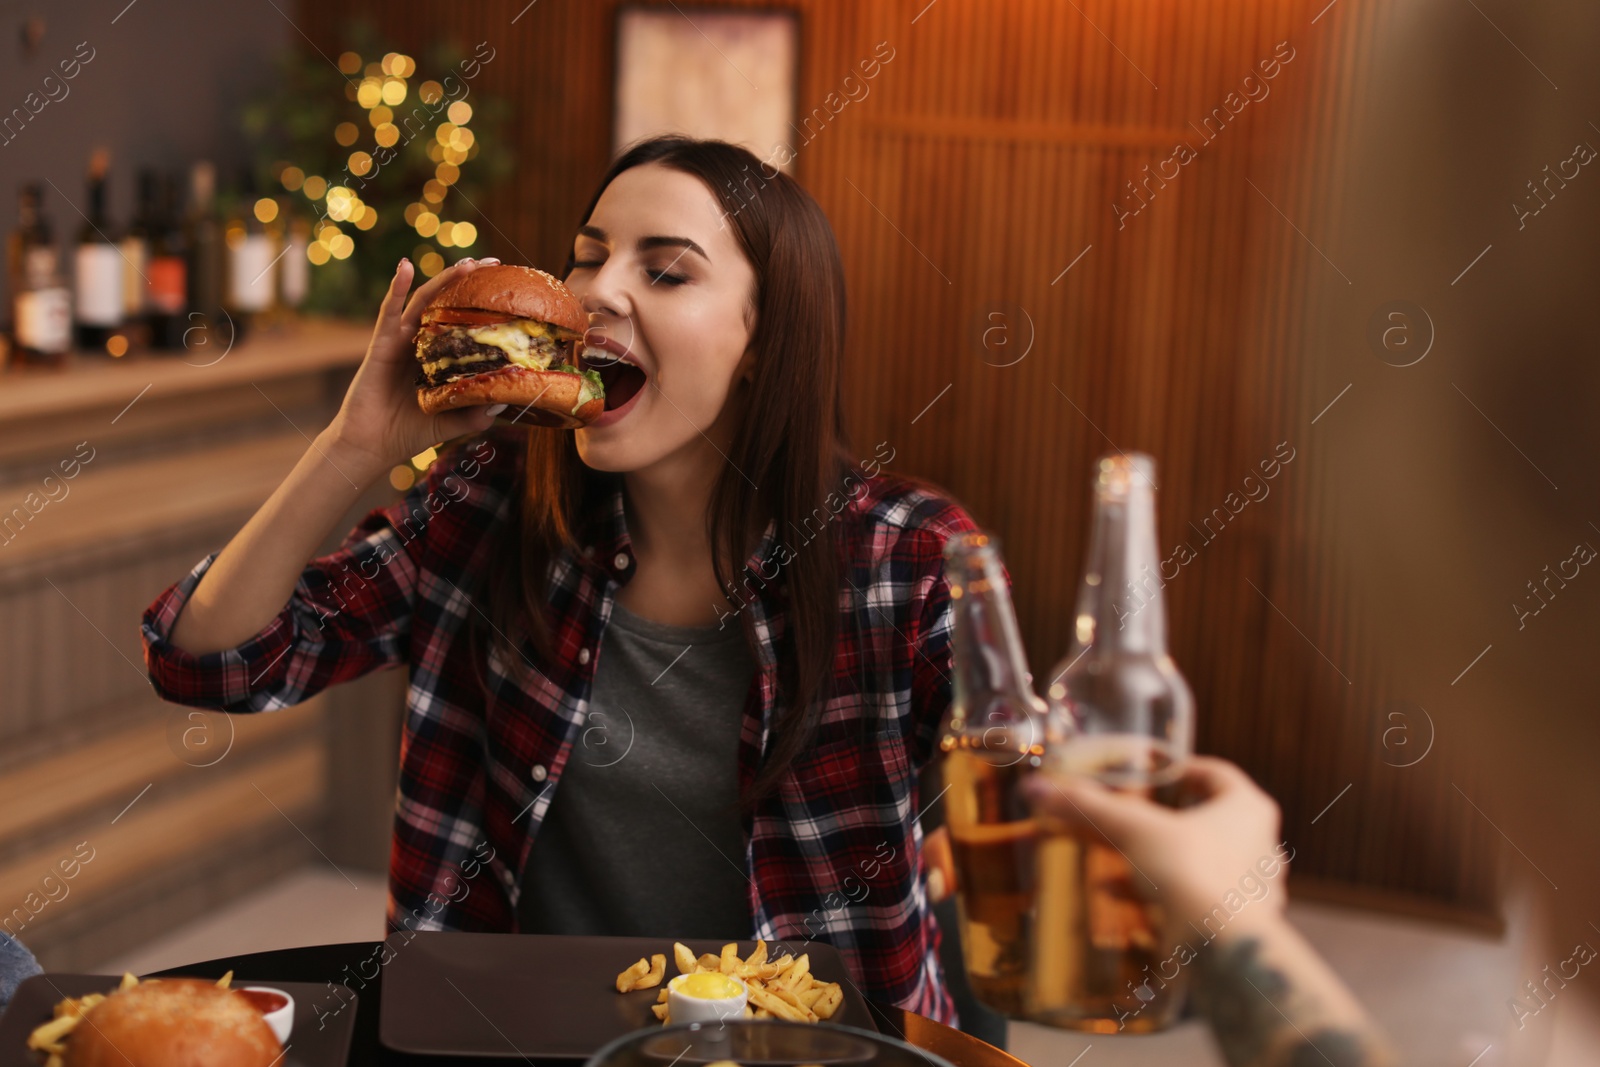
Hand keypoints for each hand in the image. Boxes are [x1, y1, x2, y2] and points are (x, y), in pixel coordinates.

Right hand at [324, 256, 505, 479]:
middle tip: (493, 263)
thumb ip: (475, 413)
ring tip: (467, 263)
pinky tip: (405, 267)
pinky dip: (397, 288)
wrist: (372, 446)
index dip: (480, 306)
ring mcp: (401, 341)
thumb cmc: (409, 433)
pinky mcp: (382, 344)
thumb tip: (504, 400)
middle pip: (446, 305)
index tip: (505, 289)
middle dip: (468, 283)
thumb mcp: (451, 422)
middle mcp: (421, 344)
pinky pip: (390, 312)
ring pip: (424, 301)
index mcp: (438, 359)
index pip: (462, 324)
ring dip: (443, 279)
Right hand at [1024, 755, 1289, 928]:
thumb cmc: (1189, 872)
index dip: (1183, 770)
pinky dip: (1163, 895)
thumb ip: (1088, 807)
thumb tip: (1039, 789)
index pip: (1217, 774)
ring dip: (1164, 859)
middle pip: (1209, 820)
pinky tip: (1123, 899)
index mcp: (1248, 809)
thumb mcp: (1132, 829)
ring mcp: (1252, 890)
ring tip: (1123, 859)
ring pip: (1204, 863)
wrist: (1216, 949)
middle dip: (1167, 819)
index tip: (1155, 773)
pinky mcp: (1237, 925)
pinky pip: (1197, 900)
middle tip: (1134, 816)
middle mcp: (1259, 846)